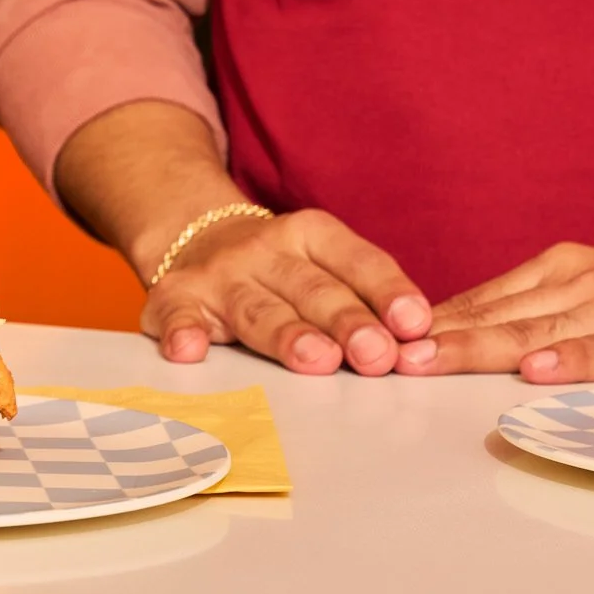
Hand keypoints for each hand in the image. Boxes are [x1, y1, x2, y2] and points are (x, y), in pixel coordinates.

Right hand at [144, 209, 433, 374]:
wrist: (193, 236)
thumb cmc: (278, 267)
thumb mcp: (322, 261)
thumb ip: (365, 298)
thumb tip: (418, 345)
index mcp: (311, 234)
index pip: (358, 262)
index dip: (387, 293)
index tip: (414, 325)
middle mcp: (265, 249)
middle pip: (311, 289)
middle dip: (346, 321)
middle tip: (375, 355)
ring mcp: (219, 274)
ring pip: (256, 308)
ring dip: (286, 334)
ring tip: (314, 359)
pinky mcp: (175, 298)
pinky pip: (177, 316)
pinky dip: (182, 332)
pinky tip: (190, 350)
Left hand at [404, 244, 593, 381]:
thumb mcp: (580, 289)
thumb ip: (522, 310)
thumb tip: (448, 333)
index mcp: (555, 269)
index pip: (480, 298)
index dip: (429, 321)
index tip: (380, 337)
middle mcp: (576, 282)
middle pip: (496, 315)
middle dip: (439, 337)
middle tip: (388, 355)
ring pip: (535, 332)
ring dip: (481, 348)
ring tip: (433, 362)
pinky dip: (571, 362)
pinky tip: (537, 372)